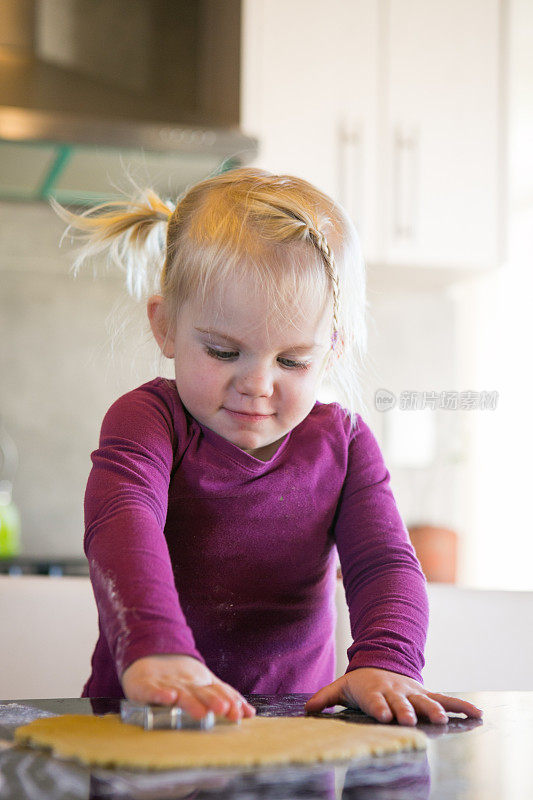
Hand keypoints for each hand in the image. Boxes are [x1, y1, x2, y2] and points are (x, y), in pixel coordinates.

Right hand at [121, 654, 255, 721]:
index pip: (217, 691)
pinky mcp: (145, 685)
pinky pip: (153, 690)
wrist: (150, 654)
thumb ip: (226, 697)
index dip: (228, 701)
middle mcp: (186, 683)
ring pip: (181, 693)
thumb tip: (251, 713)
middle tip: (224, 709)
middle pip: (201, 692)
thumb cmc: (181, 677)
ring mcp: (166, 684)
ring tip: (201, 712)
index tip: (240, 713)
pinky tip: (169, 698)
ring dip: (191, 702)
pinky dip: (160, 694)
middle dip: (213, 700)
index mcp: (200, 683)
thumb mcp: (204, 685)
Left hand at [304, 667, 482, 725]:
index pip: (376, 701)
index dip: (380, 707)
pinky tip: (477, 714)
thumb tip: (306, 709)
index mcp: (374, 691)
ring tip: (443, 720)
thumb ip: (325, 698)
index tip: (384, 716)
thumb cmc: (360, 683)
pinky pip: (446, 699)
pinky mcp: (426, 694)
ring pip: (425, 701)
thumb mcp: (341, 688)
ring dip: (433, 710)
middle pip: (401, 702)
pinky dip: (461, 706)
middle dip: (407, 711)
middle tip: (411, 721)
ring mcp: (413, 692)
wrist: (382, 663)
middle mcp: (395, 691)